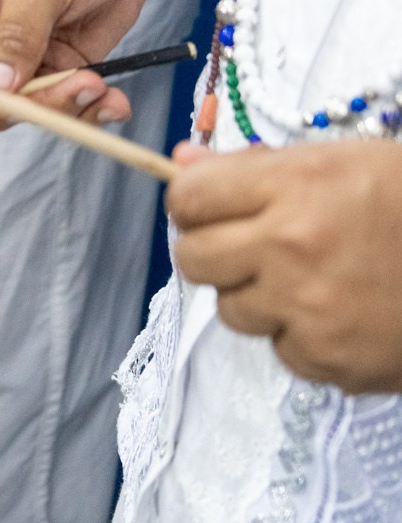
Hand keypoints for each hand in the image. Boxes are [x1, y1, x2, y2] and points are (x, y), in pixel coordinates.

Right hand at [0, 0, 159, 130]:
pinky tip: (114, 100)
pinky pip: (73, 100)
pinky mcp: (69, 61)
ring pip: (38, 109)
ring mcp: (32, 55)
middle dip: (40, 105)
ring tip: (103, 89)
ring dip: (73, 109)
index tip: (21, 104)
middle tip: (82, 85)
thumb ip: (16, 34)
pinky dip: (94, 108)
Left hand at [170, 140, 401, 392]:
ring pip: (232, 310)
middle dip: (213, 253)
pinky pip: (282, 350)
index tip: (211, 209)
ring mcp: (310, 309)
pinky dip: (303, 337)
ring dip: (258, 298)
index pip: (187, 199)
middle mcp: (292, 247)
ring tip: (313, 280)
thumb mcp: (336, 161)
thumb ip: (250, 167)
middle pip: (193, 259)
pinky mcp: (331, 360)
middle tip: (251, 249)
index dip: (195, 204)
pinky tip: (344, 314)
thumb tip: (179, 164)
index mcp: (294, 186)